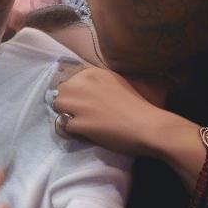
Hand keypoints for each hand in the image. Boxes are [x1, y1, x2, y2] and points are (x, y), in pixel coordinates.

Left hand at [54, 66, 170, 156]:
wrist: (148, 125)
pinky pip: (64, 127)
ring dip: (68, 117)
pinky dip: (73, 132)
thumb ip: (97, 84)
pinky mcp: (79, 123)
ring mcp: (79, 103)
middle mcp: (82, 84)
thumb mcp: (116, 84)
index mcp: (92, 73)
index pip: (69, 81)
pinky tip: (87, 134)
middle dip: (69, 104)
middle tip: (84, 115)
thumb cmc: (138, 106)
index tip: (87, 104)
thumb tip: (81, 92)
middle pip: (61, 93)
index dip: (76, 95)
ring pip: (59, 108)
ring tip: (83, 125)